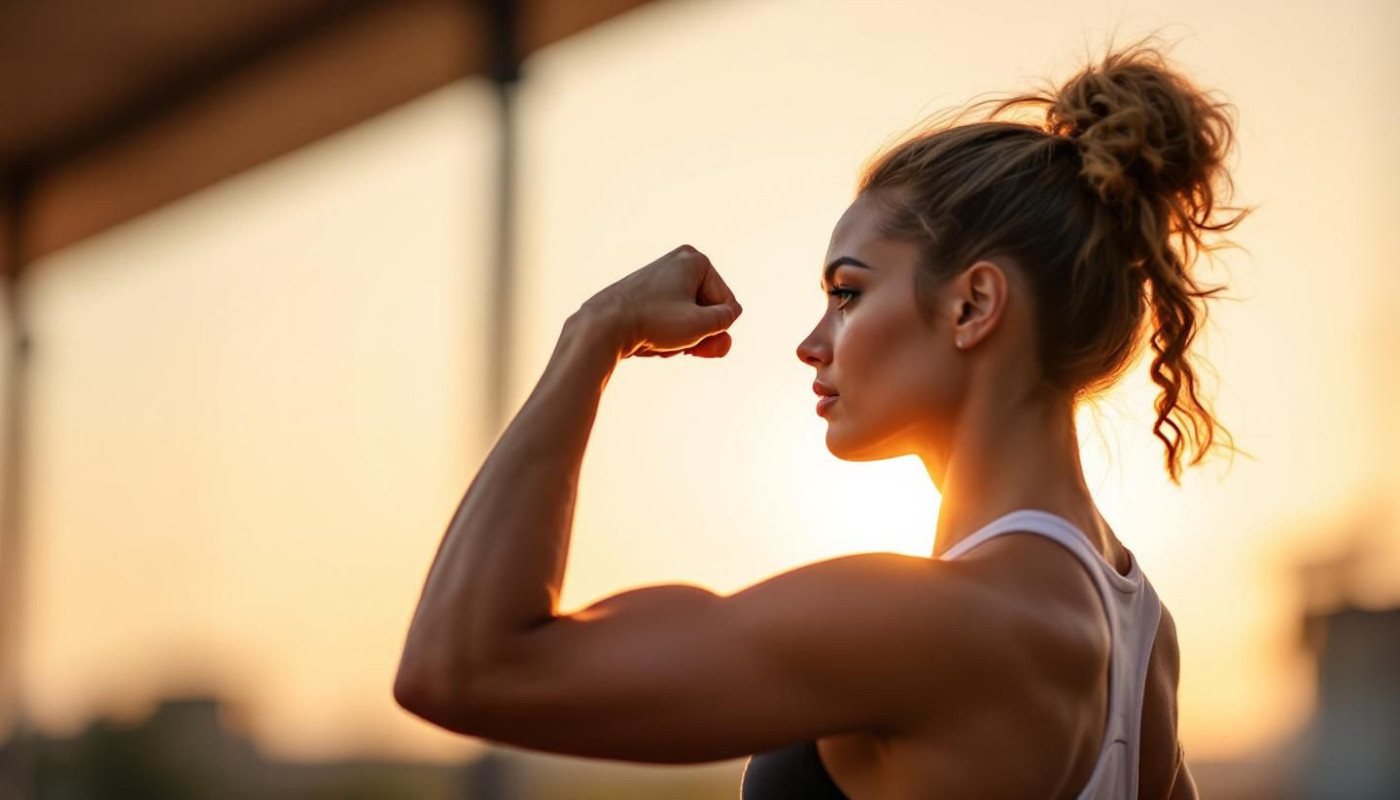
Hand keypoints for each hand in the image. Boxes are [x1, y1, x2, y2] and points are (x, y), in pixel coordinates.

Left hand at [582, 244, 742, 359]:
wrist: (602, 326)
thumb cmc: (653, 322)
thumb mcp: (699, 325)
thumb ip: (725, 320)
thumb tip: (729, 313)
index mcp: (695, 260)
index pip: (728, 305)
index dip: (716, 330)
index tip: (697, 343)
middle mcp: (678, 262)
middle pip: (708, 310)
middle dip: (699, 334)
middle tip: (682, 349)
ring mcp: (661, 277)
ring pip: (688, 318)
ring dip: (682, 337)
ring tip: (660, 343)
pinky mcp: (646, 294)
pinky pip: (669, 318)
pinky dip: (666, 334)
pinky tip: (649, 341)